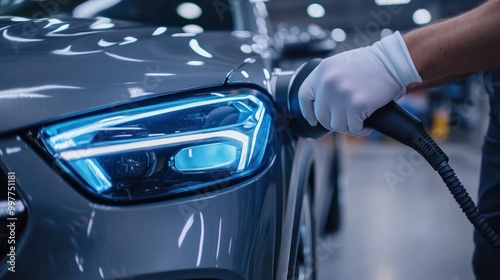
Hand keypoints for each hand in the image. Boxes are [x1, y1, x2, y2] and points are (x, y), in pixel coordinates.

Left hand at [298, 31, 421, 135]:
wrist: (392, 61)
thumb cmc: (370, 63)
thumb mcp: (340, 65)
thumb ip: (327, 81)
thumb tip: (321, 104)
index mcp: (321, 71)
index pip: (304, 96)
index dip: (307, 111)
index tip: (313, 119)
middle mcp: (327, 83)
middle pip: (321, 115)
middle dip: (333, 121)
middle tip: (346, 120)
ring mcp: (341, 95)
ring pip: (336, 125)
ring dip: (348, 127)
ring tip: (358, 121)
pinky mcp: (356, 105)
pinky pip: (353, 128)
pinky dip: (361, 130)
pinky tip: (366, 125)